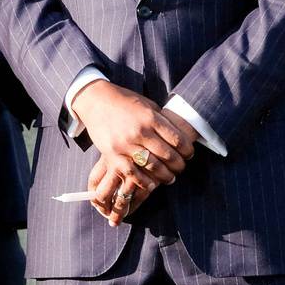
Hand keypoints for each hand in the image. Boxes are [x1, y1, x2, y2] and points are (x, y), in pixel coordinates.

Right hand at [69, 81, 192, 178]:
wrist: (96, 100)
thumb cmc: (125, 102)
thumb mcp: (147, 105)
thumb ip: (162, 120)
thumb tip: (179, 134)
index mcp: (151, 118)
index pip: (177, 140)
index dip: (187, 151)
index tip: (189, 155)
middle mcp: (139, 131)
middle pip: (167, 155)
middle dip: (179, 165)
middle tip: (181, 168)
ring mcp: (124, 144)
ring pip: (152, 166)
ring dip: (165, 175)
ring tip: (170, 178)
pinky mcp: (111, 153)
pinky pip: (131, 172)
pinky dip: (143, 181)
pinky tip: (151, 184)